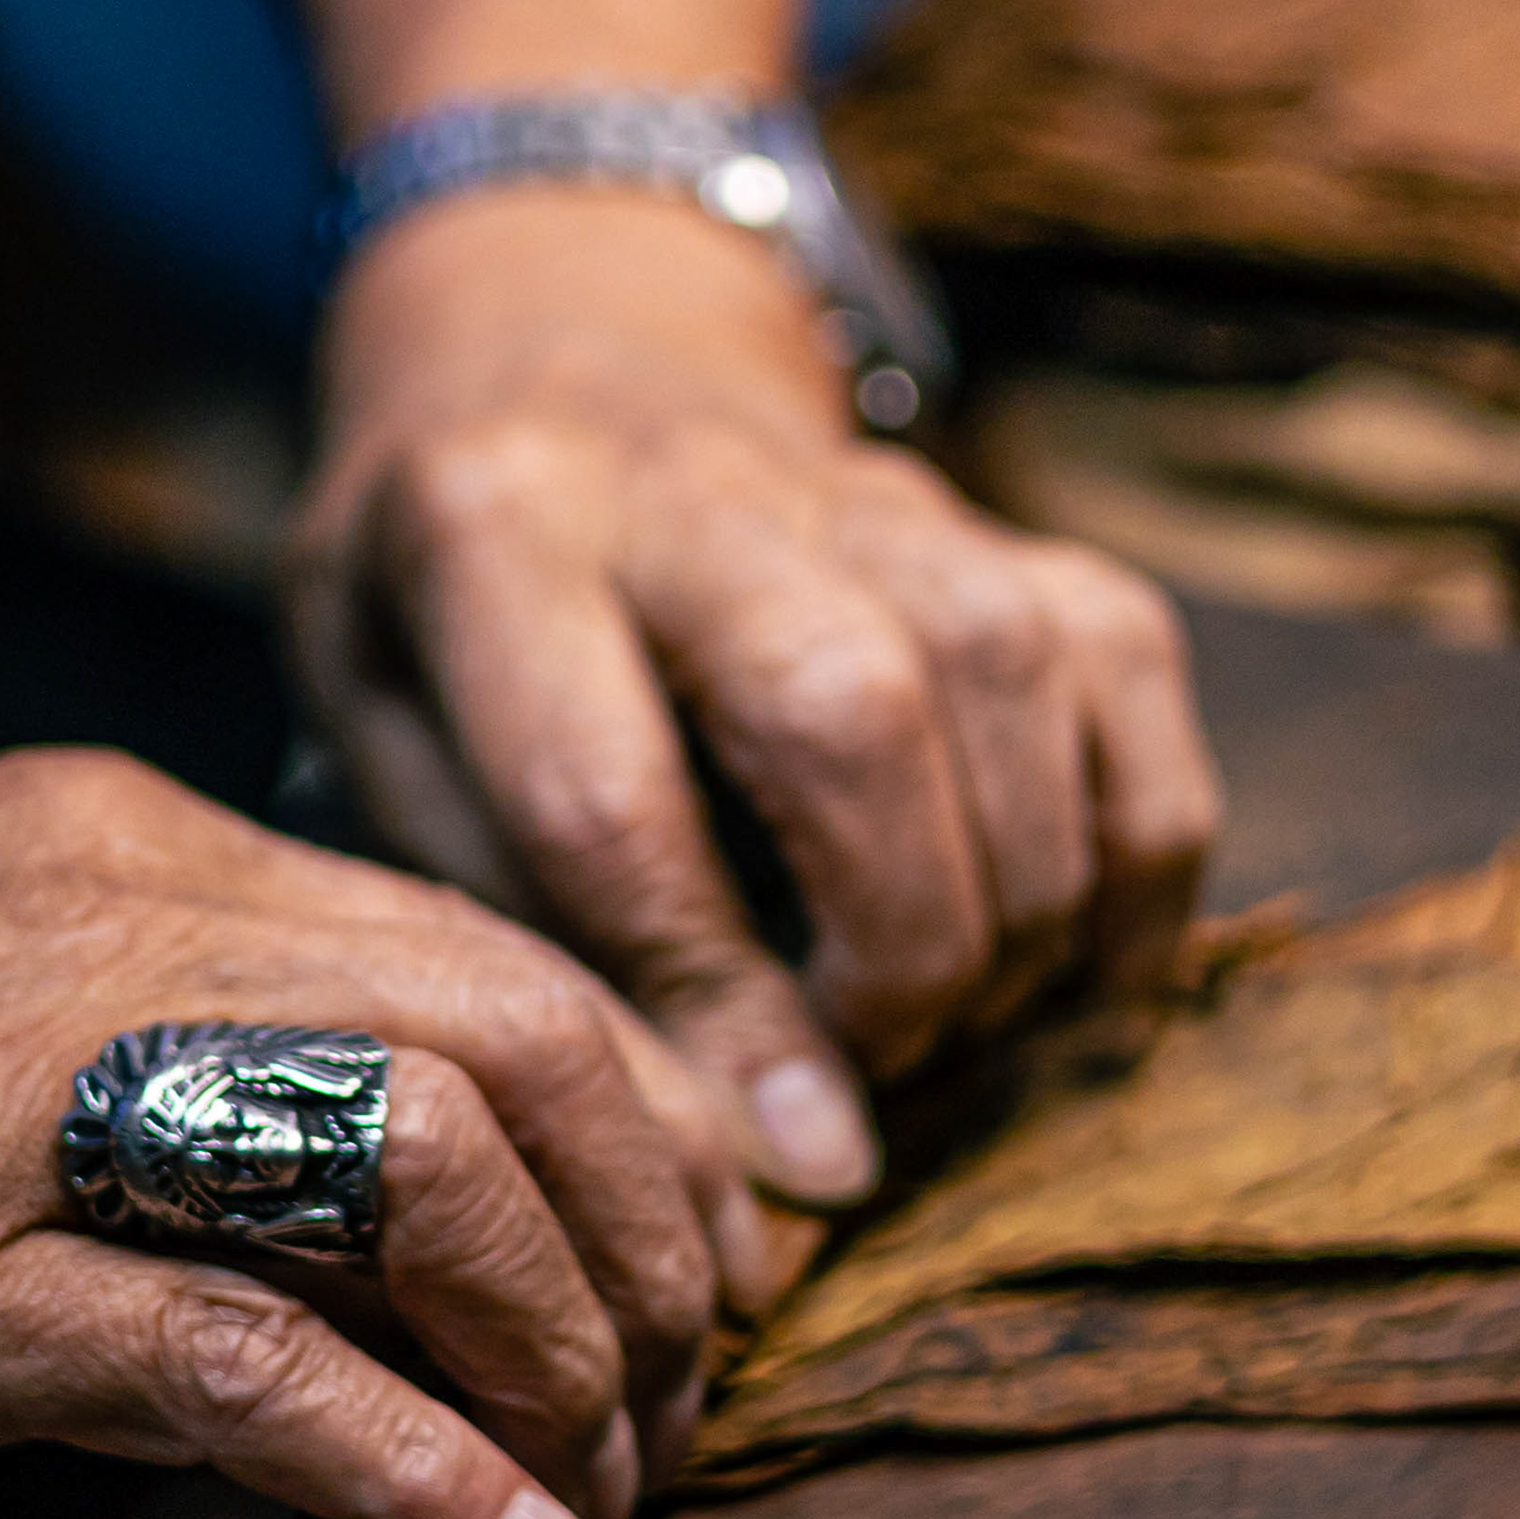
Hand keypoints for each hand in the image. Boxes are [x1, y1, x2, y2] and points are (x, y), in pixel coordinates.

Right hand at [0, 750, 763, 1518]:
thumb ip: (152, 1047)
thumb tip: (373, 1192)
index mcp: (109, 845)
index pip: (478, 937)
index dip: (639, 1110)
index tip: (687, 1249)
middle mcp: (100, 920)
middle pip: (518, 1024)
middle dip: (654, 1226)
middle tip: (689, 1383)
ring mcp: (19, 1099)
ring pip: (431, 1163)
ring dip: (569, 1350)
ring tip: (608, 1482)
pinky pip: (265, 1375)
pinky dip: (431, 1483)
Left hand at [287, 188, 1221, 1202]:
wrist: (553, 358)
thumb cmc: (446, 611)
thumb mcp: (381, 730)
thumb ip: (521, 913)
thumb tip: (754, 1146)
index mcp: (492, 532)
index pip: (609, 798)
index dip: (716, 1007)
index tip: (794, 1159)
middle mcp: (694, 482)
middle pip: (852, 707)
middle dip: (896, 942)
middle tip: (877, 1069)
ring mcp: (868, 483)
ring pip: (1008, 674)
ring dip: (1018, 901)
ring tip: (953, 1021)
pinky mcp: (1000, 514)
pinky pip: (1125, 667)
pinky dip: (1139, 843)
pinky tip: (1079, 965)